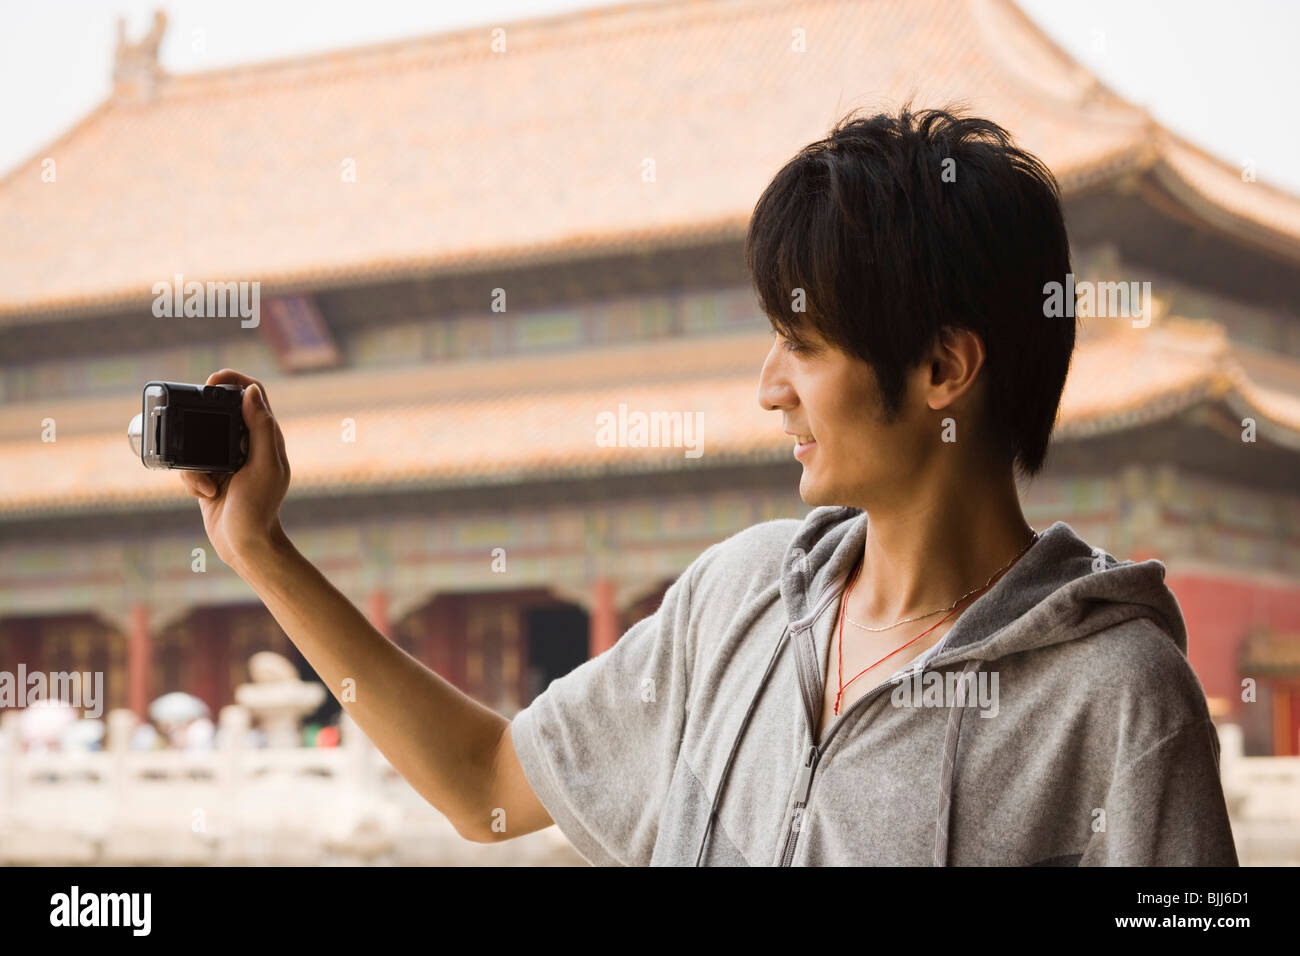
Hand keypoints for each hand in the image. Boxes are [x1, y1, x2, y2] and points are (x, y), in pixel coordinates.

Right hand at [179, 369, 291, 569]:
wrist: (245, 545)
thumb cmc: (260, 508)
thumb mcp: (264, 466)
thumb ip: (260, 429)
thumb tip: (251, 391)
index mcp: (266, 436)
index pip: (252, 393)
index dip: (233, 380)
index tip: (212, 381)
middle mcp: (246, 443)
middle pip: (218, 412)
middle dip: (201, 422)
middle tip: (191, 430)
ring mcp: (226, 460)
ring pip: (197, 440)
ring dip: (195, 462)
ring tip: (209, 485)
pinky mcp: (209, 475)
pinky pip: (189, 465)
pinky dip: (192, 479)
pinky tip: (205, 495)